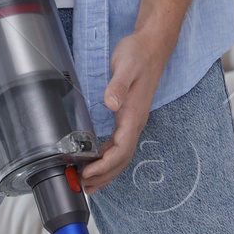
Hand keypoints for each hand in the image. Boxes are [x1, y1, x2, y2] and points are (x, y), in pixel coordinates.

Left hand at [81, 25, 168, 190]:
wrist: (151, 45)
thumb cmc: (138, 54)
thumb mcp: (126, 66)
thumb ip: (119, 86)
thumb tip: (111, 104)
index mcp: (134, 115)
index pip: (121, 150)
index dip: (104, 166)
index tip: (87, 175)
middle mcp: (134, 122)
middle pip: (121, 159)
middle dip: (103, 176)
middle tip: (83, 188)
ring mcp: (132, 121)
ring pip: (120, 155)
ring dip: (106, 172)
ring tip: (88, 185)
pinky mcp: (127, 116)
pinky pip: (118, 144)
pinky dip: (107, 158)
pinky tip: (96, 163)